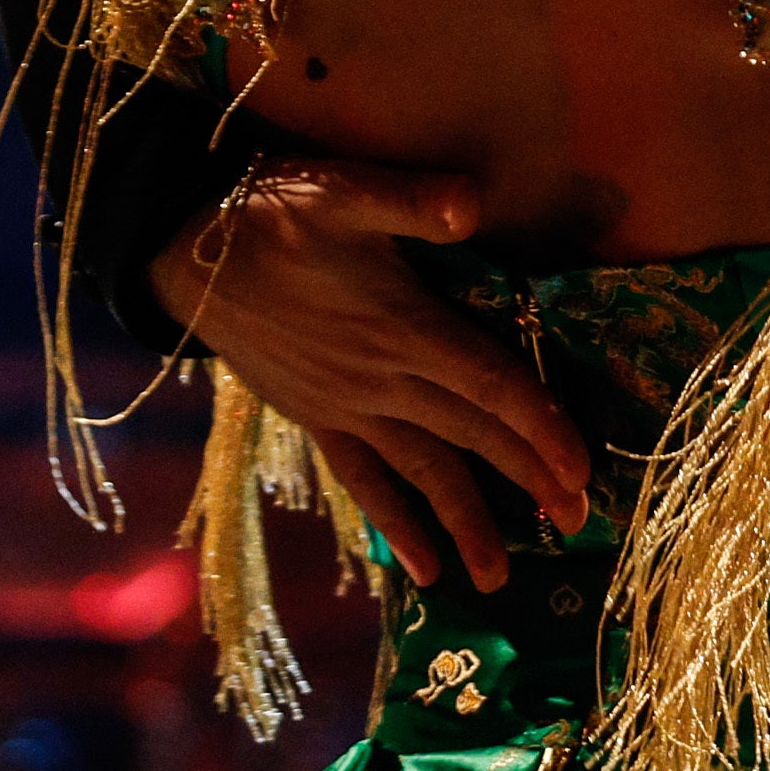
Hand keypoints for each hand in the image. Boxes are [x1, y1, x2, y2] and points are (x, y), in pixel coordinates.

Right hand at [155, 160, 593, 592]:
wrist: (186, 252)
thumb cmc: (273, 213)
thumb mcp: (342, 191)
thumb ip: (411, 200)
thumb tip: (471, 204)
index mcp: (403, 326)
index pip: (490, 384)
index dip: (540, 425)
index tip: (583, 470)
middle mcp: (380, 380)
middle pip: (470, 436)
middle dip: (528, 480)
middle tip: (580, 524)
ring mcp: (346, 407)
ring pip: (420, 473)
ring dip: (465, 523)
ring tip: (497, 579)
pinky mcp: (316, 419)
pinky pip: (363, 482)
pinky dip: (395, 525)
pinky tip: (422, 567)